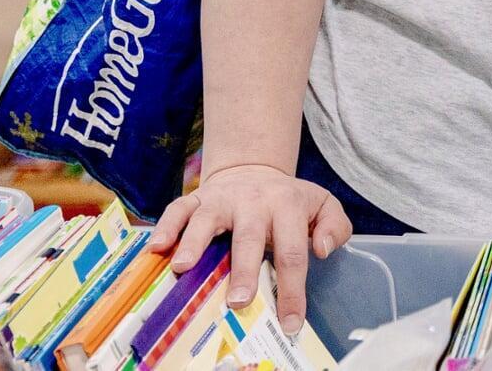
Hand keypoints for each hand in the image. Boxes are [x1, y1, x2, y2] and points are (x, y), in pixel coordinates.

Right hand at [147, 164, 351, 334]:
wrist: (254, 169)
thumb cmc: (288, 201)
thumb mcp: (322, 205)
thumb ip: (335, 226)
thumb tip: (323, 250)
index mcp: (287, 206)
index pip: (293, 251)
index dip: (292, 289)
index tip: (291, 322)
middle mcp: (254, 201)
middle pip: (249, 237)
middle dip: (244, 270)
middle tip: (239, 301)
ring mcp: (222, 199)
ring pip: (207, 219)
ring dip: (195, 243)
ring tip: (183, 268)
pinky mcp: (196, 198)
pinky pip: (178, 209)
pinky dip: (166, 226)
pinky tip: (157, 247)